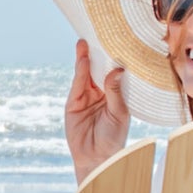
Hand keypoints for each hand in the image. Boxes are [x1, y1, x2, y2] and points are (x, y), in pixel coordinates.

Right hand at [63, 41, 131, 173]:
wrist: (97, 159)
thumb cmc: (114, 138)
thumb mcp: (119, 113)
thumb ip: (115, 91)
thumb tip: (117, 69)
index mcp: (116, 96)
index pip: (114, 73)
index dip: (114, 58)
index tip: (117, 41)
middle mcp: (101, 94)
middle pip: (98, 70)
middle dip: (97, 54)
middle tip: (98, 34)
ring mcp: (86, 98)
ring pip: (86, 74)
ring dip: (85, 58)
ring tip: (85, 42)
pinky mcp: (73, 104)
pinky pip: (77, 84)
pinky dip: (80, 71)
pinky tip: (83, 60)